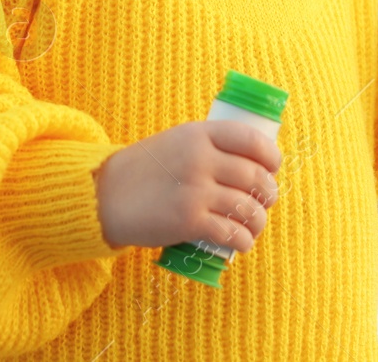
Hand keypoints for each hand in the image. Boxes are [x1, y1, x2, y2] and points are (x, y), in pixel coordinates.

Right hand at [93, 119, 280, 251]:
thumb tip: (251, 162)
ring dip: (258, 221)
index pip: (251, 139)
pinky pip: (231, 233)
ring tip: (254, 225)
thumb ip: (209, 146)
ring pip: (248, 208)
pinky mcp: (188, 222)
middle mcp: (200, 159)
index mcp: (199, 134)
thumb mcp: (176, 141)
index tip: (273, 167)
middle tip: (266, 200)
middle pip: (255, 177)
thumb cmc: (145, 169)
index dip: (271, 156)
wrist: (104, 195)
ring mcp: (195, 191)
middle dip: (268, 193)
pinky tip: (241, 242)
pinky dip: (243, 240)